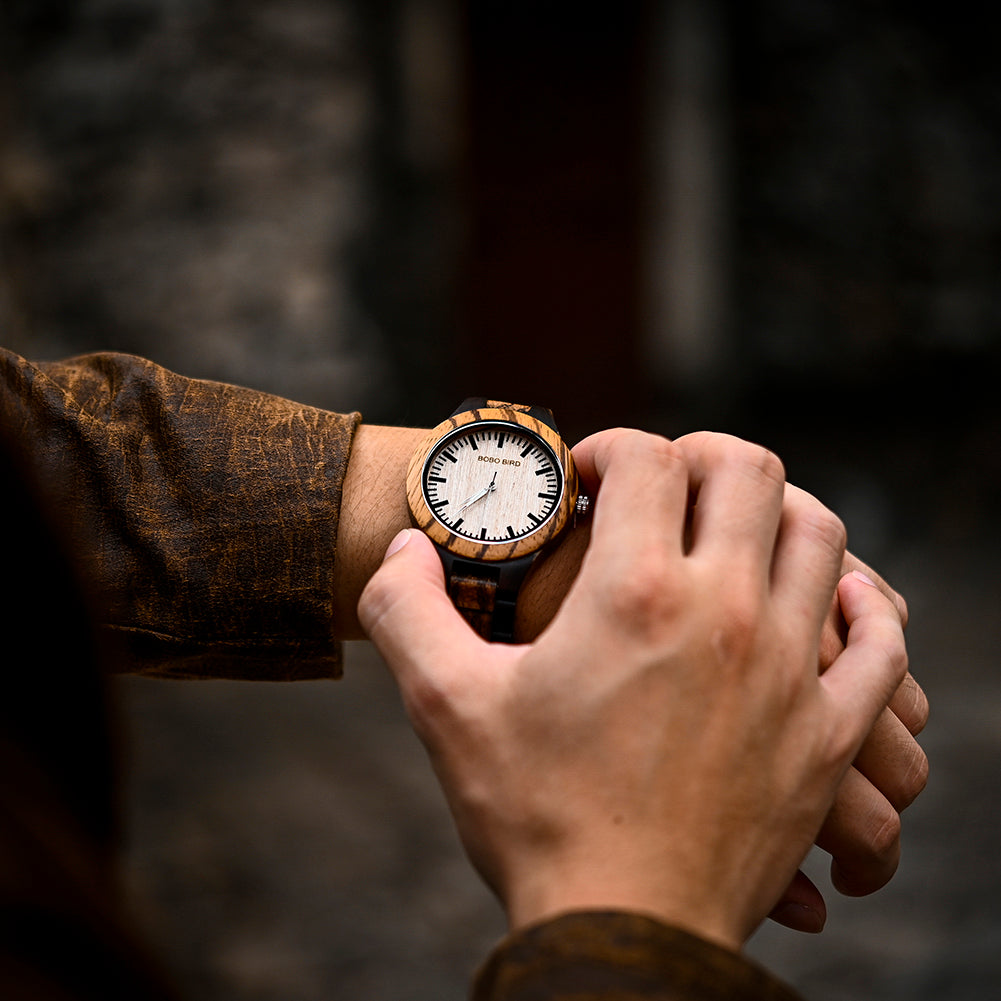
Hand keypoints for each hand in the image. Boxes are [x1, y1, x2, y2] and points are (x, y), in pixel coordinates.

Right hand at [359, 429, 908, 949]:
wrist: (623, 930)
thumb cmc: (534, 817)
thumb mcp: (446, 705)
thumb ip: (405, 608)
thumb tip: (403, 546)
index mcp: (634, 592)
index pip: (645, 457)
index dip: (608, 446)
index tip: (585, 480)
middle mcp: (725, 611)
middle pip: (747, 469)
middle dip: (698, 457)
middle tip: (661, 489)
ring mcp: (790, 669)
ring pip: (819, 535)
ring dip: (776, 512)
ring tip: (731, 537)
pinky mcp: (829, 730)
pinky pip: (880, 640)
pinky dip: (863, 605)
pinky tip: (832, 602)